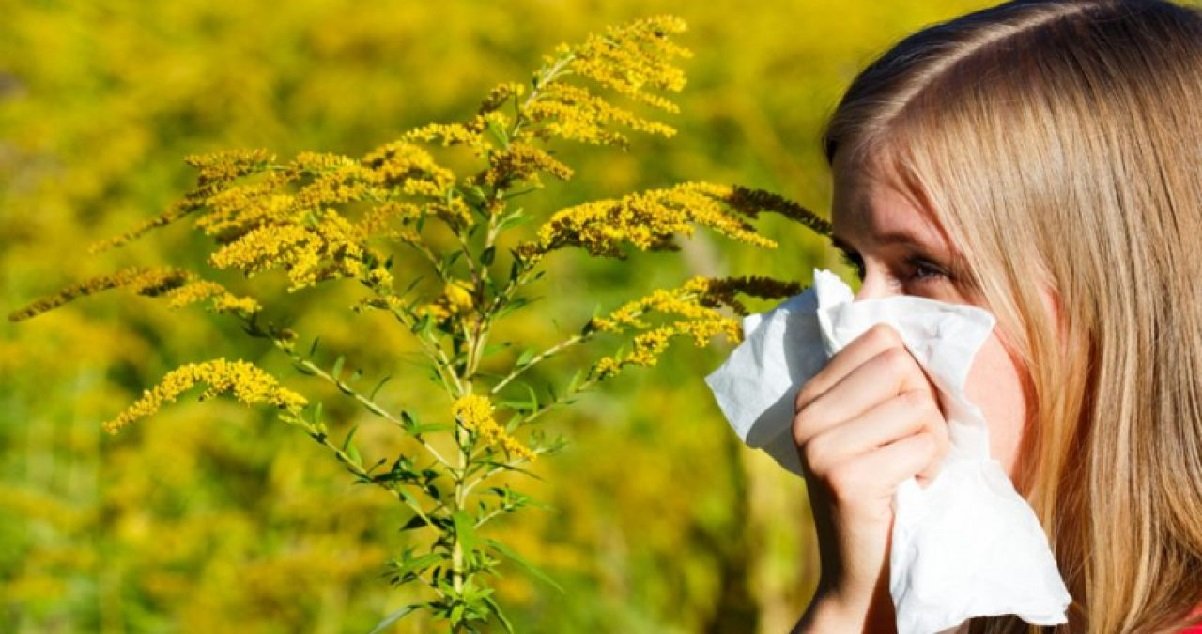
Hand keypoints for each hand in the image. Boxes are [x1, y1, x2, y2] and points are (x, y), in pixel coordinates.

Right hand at [790, 324, 948, 632]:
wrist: (864, 573)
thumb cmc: (887, 491)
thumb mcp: (874, 427)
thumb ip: (883, 380)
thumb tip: (916, 318)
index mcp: (809, 395)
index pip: (881, 338)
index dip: (910, 374)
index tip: (898, 417)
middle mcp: (806, 417)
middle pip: (901, 367)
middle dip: (925, 407)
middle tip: (906, 448)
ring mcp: (820, 447)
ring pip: (917, 405)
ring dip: (930, 443)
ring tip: (906, 471)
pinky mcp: (846, 477)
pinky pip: (923, 443)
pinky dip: (930, 468)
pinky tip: (907, 490)